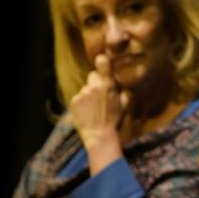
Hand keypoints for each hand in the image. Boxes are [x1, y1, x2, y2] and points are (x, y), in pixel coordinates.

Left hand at [70, 54, 128, 173]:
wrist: (99, 136)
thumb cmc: (114, 122)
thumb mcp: (124, 106)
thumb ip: (123, 92)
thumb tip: (122, 85)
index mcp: (108, 85)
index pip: (102, 63)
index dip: (101, 61)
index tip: (101, 61)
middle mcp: (94, 87)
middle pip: (92, 76)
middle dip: (96, 83)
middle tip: (100, 96)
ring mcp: (82, 93)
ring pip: (85, 88)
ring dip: (88, 95)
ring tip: (93, 108)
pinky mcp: (74, 101)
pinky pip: (78, 97)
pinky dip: (81, 103)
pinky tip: (86, 112)